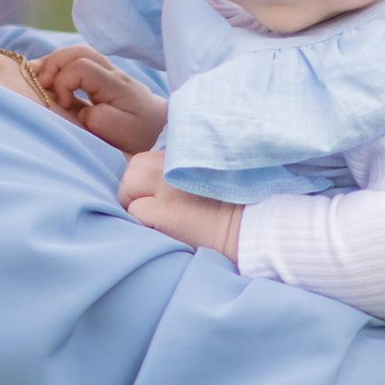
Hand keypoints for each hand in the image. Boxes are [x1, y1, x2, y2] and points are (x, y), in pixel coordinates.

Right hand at [29, 45, 168, 154]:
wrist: (159, 127)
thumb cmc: (139, 132)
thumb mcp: (119, 131)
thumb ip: (96, 119)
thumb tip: (77, 108)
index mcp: (114, 83)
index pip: (81, 67)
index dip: (64, 82)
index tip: (66, 105)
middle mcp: (111, 72)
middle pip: (77, 51)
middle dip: (54, 63)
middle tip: (40, 83)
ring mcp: (107, 72)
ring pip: (77, 52)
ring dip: (54, 62)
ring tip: (36, 75)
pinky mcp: (102, 77)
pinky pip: (79, 62)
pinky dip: (60, 66)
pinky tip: (46, 76)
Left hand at [118, 148, 243, 258]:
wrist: (255, 226)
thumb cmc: (239, 205)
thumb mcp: (214, 174)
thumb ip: (188, 168)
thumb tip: (160, 182)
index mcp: (189, 154)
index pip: (150, 160)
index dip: (151, 180)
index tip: (165, 196)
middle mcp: (178, 164)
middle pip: (135, 166)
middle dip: (137, 188)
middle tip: (155, 207)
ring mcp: (171, 186)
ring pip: (128, 186)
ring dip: (136, 203)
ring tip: (156, 218)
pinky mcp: (168, 212)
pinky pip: (136, 212)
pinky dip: (144, 223)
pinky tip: (165, 230)